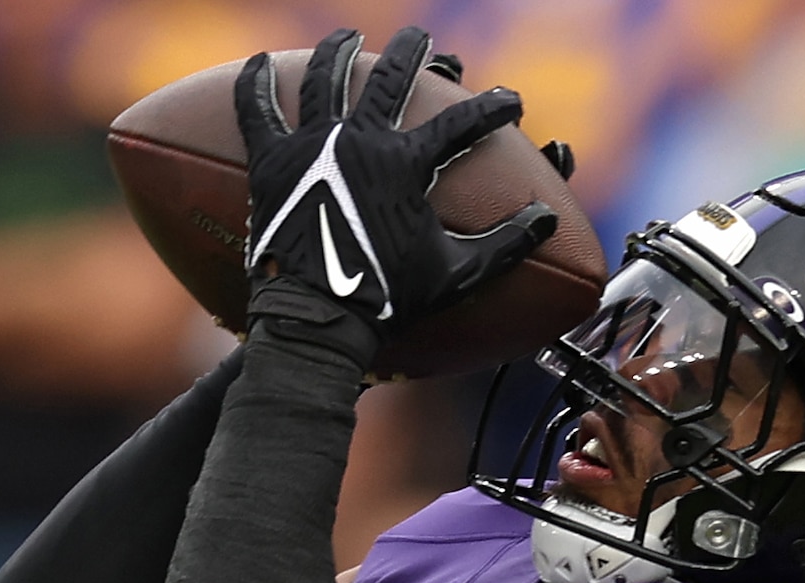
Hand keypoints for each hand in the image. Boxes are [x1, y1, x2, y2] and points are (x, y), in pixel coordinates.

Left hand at [234, 26, 555, 343]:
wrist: (317, 321)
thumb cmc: (387, 301)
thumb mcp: (457, 276)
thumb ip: (507, 245)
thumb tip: (548, 219)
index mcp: (405, 164)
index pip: (461, 123)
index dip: (492, 107)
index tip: (510, 101)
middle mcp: (359, 140)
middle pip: (390, 79)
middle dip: (412, 53)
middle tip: (421, 39)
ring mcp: (311, 144)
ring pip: (327, 79)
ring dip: (341, 51)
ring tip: (348, 38)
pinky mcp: (271, 160)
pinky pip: (257, 110)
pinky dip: (257, 83)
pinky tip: (260, 62)